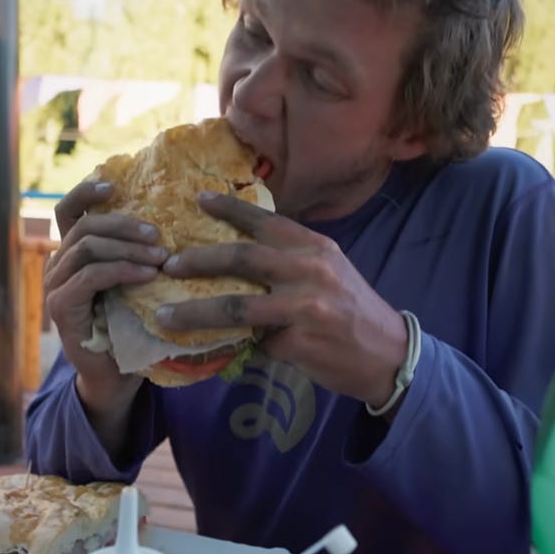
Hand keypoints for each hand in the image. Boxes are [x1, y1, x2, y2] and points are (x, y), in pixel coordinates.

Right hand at [44, 179, 167, 412]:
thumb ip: (137, 251)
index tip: (115, 185)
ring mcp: (56, 286)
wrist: (116, 373)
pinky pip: (89, 276)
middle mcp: (58, 264)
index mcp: (73, 251)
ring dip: (127, 247)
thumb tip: (171, 218)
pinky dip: (121, 270)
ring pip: (87, 247)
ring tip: (161, 257)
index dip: (87, 191)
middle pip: (86, 226)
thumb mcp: (135, 279)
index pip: (68, 209)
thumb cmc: (130, 322)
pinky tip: (147, 275)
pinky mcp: (61, 308)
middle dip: (125, 225)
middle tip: (159, 235)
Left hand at [156, 191, 407, 407]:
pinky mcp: (298, 343)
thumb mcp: (328, 271)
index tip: (197, 199)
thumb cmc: (351, 309)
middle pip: (242, 258)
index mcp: (314, 247)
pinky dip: (232, 345)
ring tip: (166, 314)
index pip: (265, 220)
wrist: (388, 354)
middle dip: (199, 260)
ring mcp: (304, 308)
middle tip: (169, 264)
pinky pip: (252, 343)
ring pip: (235, 306)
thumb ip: (290, 260)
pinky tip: (211, 348)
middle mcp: (309, 270)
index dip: (229, 208)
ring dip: (194, 311)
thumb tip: (236, 257)